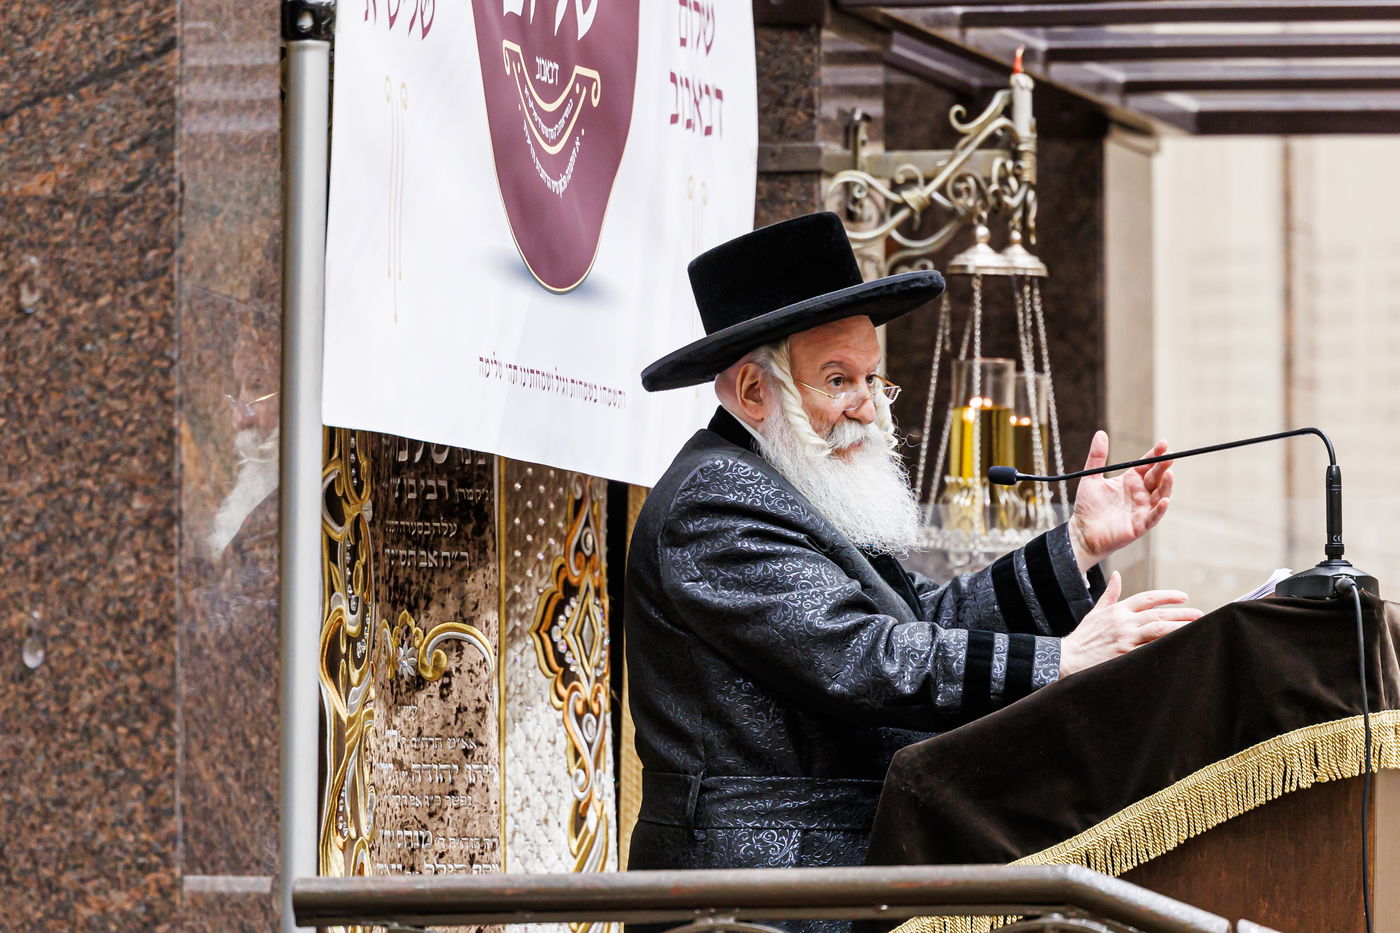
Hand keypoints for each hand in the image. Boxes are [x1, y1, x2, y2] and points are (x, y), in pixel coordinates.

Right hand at [1059, 571, 1201, 676]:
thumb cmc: (1083, 637)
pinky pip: (1152, 649)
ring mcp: (1126, 637)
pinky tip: (1181, 646)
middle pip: (1158, 613)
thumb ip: (1110, 595)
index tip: (1183, 597)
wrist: (1068, 658)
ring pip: (1159, 628)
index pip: (1147, 598)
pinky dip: (1167, 646)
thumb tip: (1116, 575)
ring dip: (1179, 627)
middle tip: (1199, 614)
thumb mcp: (1096, 612)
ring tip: (1196, 627)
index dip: (1167, 596)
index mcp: (1117, 609)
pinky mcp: (1126, 654)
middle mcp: (1123, 621)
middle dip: (1181, 613)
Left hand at [1068, 431, 1172, 571]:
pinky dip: (1160, 509)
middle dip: (1163, 467)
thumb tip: (1101, 433)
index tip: (1164, 444)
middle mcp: (1139, 494)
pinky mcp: (1139, 525)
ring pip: (1159, 496)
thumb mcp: (1091, 478)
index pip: (1147, 465)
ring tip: (1169, 474)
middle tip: (1170, 456)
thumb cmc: (1088, 506)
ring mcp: (1141, 509)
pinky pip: (1153, 516)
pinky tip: (1164, 500)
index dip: (1156, 455)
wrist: (1081, 531)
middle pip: (1156, 478)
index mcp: (1130, 481)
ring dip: (1166, 486)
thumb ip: (1097, 457)